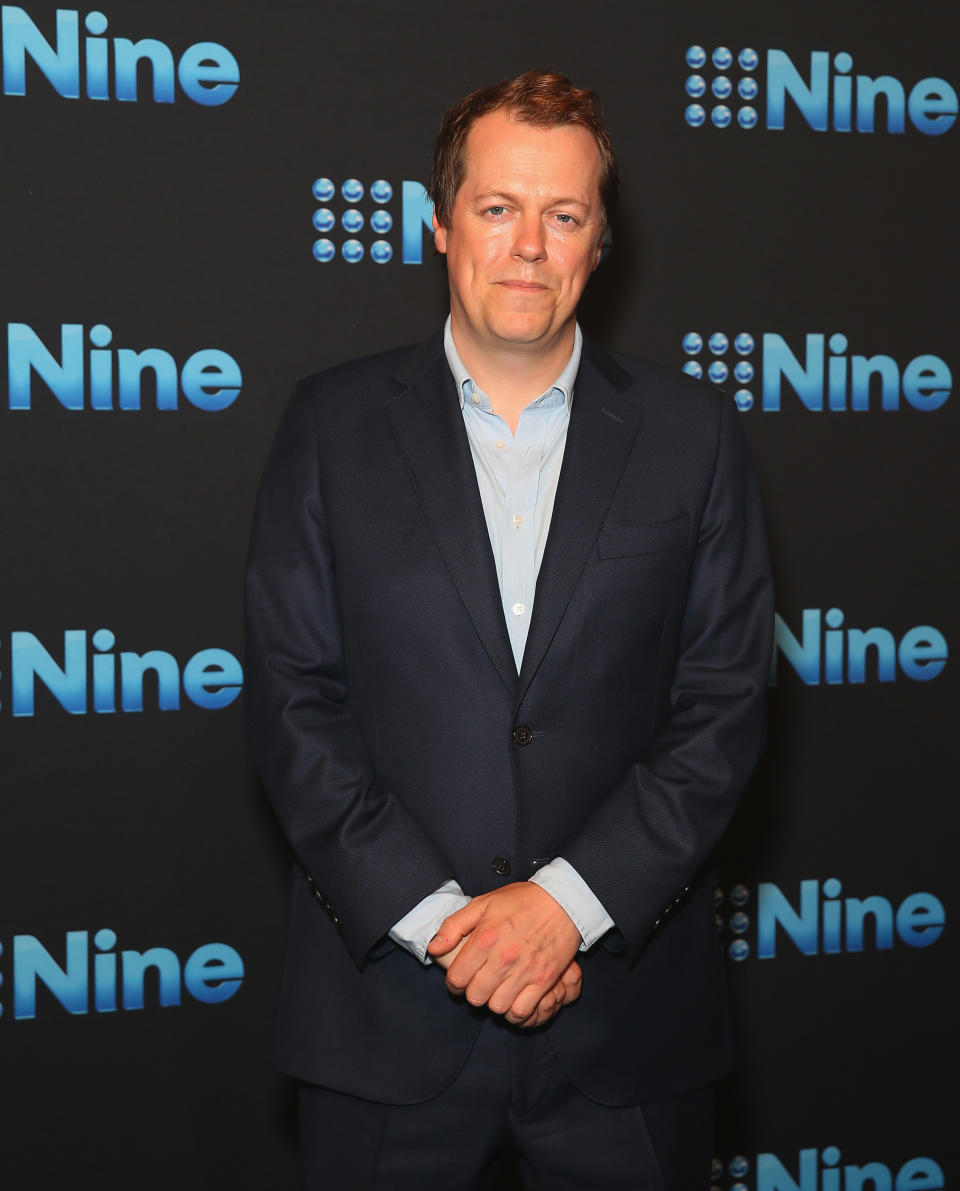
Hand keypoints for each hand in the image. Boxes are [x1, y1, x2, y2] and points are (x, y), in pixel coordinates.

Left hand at [427, 883, 582, 1024]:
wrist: (562, 900)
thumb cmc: (521, 900)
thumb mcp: (483, 903)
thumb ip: (454, 926)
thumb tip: (434, 948)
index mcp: (485, 939)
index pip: (457, 978)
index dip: (453, 983)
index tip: (458, 980)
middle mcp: (503, 958)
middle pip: (475, 996)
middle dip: (473, 992)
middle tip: (479, 984)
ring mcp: (524, 971)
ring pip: (497, 1007)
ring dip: (494, 1002)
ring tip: (496, 991)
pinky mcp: (543, 981)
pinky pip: (522, 1011)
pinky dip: (515, 1012)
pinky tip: (513, 1000)